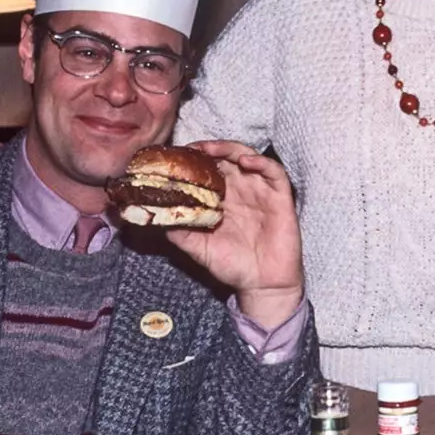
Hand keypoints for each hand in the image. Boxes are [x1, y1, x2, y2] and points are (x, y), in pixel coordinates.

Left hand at [167, 141, 303, 327]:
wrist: (261, 285)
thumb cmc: (232, 266)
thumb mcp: (198, 248)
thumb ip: (179, 231)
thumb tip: (153, 217)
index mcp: (222, 199)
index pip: (208, 170)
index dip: (194, 160)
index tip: (176, 156)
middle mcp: (241, 190)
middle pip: (225, 158)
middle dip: (209, 150)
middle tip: (192, 149)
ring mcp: (261, 192)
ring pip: (247, 157)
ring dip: (230, 149)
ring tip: (213, 149)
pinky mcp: (281, 198)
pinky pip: (275, 172)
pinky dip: (261, 162)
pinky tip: (245, 162)